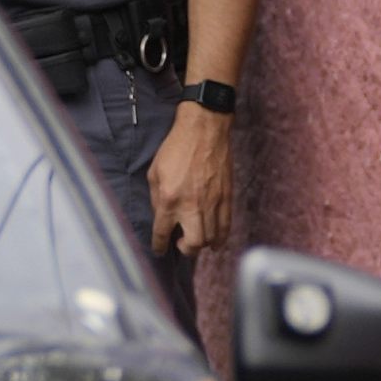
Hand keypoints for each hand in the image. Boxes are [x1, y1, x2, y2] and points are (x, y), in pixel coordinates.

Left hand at [146, 105, 234, 258]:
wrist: (204, 131)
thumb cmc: (176, 149)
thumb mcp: (154, 173)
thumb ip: (156, 199)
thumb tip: (162, 216)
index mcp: (169, 200)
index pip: (162, 233)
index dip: (159, 246)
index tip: (159, 250)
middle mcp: (191, 206)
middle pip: (193, 244)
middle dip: (186, 250)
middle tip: (181, 243)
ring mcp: (212, 203)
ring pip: (211, 238)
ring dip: (203, 244)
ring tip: (197, 239)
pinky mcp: (226, 197)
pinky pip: (226, 226)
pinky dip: (221, 237)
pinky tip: (216, 241)